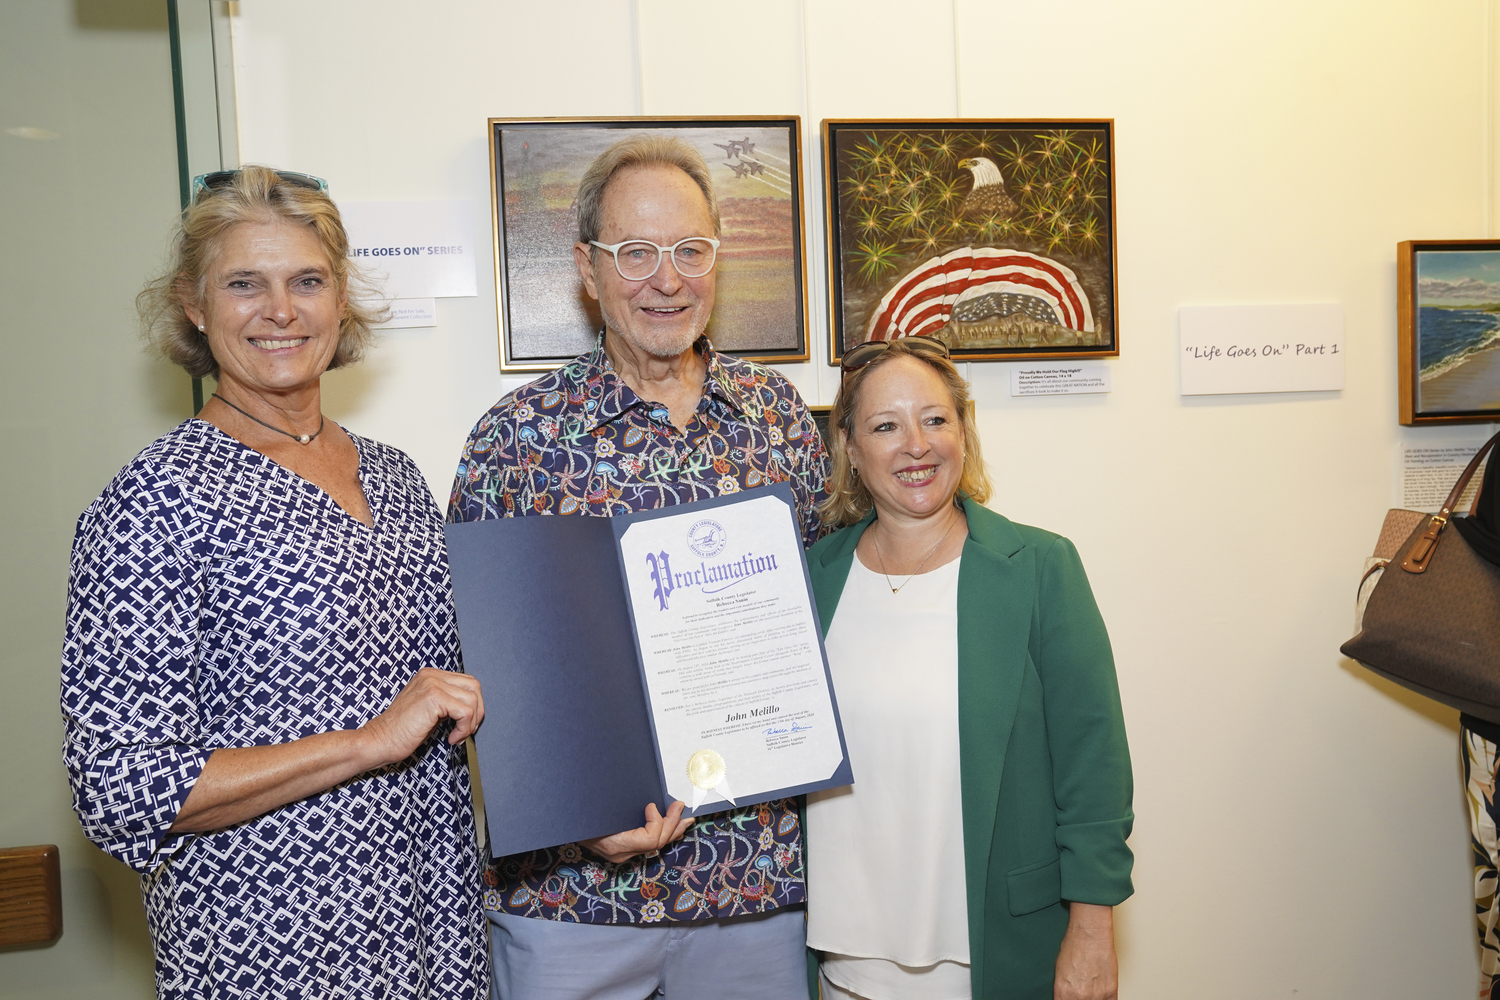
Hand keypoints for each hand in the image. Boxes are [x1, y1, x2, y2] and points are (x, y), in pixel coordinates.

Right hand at [360, 667, 483, 766]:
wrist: (380, 740)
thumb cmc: (402, 731)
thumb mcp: (428, 709)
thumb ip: (447, 702)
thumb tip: (472, 708)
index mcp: (430, 675)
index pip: (466, 683)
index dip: (472, 705)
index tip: (465, 724)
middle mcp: (431, 675)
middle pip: (474, 686)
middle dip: (477, 712)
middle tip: (466, 731)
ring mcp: (432, 684)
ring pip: (473, 699)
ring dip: (470, 723)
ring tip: (457, 736)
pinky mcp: (434, 697)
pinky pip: (466, 712)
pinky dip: (464, 728)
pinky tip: (452, 738)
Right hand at [580, 801, 693, 863]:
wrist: (565, 823)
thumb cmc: (579, 814)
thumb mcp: (596, 806)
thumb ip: (620, 805)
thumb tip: (646, 797)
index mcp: (613, 843)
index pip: (648, 840)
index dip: (657, 822)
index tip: (652, 805)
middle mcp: (620, 852)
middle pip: (657, 843)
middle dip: (672, 824)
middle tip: (680, 806)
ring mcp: (623, 853)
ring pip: (656, 846)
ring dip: (673, 829)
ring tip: (685, 817)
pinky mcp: (624, 849)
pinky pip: (650, 844)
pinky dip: (663, 832)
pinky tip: (673, 825)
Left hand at [1054, 903, 1116, 999]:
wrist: (1090, 934)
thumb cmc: (1074, 946)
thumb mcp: (1060, 970)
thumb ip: (1065, 989)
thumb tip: (1067, 996)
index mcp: (1063, 991)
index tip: (1070, 998)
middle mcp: (1079, 996)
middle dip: (1080, 998)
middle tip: (1082, 993)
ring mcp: (1096, 995)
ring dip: (1094, 998)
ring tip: (1092, 989)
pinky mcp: (1111, 991)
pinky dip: (1106, 999)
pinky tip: (1102, 994)